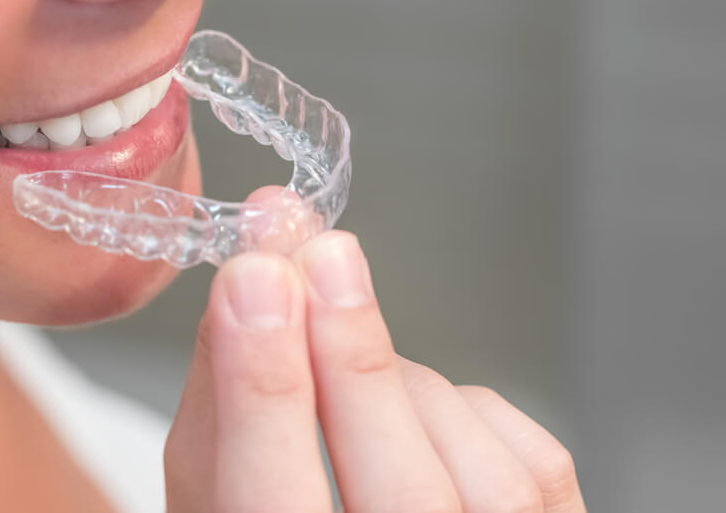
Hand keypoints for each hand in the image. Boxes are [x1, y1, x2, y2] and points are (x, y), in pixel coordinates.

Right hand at [165, 230, 585, 511]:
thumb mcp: (214, 485)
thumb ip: (223, 400)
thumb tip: (251, 288)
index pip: (277, 505)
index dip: (265, 391)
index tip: (257, 285)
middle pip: (405, 494)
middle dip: (355, 358)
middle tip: (320, 257)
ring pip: (480, 470)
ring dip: (404, 385)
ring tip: (352, 375)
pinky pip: (531, 458)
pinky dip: (465, 410)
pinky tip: (420, 418)